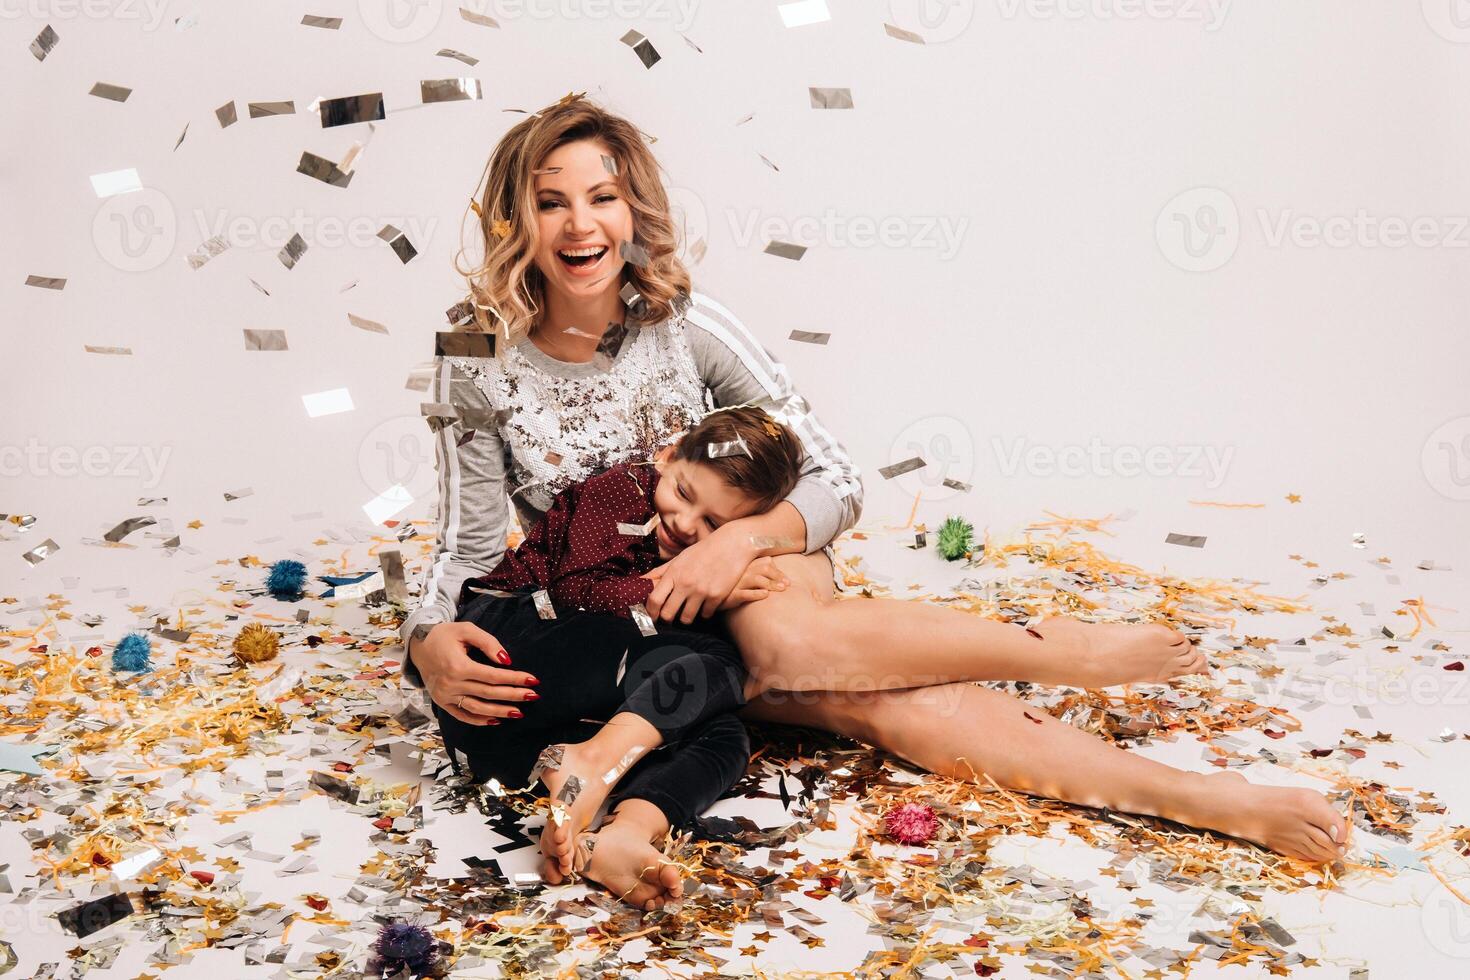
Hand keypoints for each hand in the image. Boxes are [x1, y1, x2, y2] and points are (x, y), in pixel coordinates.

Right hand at [411, 621, 538, 726]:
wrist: (418, 645)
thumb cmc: (444, 634)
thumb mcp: (467, 630)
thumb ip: (488, 643)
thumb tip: (506, 660)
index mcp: (458, 666)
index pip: (493, 676)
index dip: (514, 679)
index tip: (533, 680)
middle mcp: (451, 684)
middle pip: (488, 693)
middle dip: (513, 695)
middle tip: (533, 696)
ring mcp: (445, 695)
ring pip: (477, 707)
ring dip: (499, 711)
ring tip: (518, 712)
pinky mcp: (441, 702)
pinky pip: (462, 715)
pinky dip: (479, 720)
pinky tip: (495, 720)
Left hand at [646, 527, 784, 623]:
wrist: (732, 544)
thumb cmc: (704, 550)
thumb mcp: (680, 558)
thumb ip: (660, 571)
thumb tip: (642, 580)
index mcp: (674, 573)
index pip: (654, 599)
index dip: (651, 612)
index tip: (653, 616)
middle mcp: (686, 583)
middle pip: (668, 614)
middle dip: (667, 618)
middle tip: (671, 617)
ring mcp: (701, 591)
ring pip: (686, 618)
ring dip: (686, 617)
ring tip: (689, 610)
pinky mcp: (717, 596)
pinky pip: (706, 615)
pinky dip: (705, 612)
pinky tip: (706, 604)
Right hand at [718, 556, 788, 610]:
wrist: (712, 596)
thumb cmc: (732, 585)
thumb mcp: (744, 574)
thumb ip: (758, 568)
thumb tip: (776, 567)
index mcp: (746, 564)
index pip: (766, 562)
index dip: (778, 571)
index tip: (787, 581)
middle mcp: (742, 571)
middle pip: (764, 569)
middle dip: (777, 577)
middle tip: (787, 585)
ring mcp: (737, 583)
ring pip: (757, 580)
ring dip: (771, 584)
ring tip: (781, 589)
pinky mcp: (731, 595)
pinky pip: (745, 593)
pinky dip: (756, 593)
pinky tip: (765, 595)